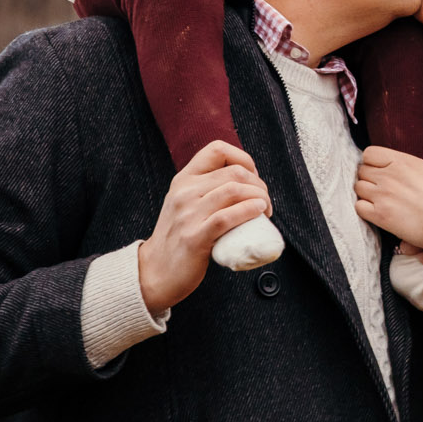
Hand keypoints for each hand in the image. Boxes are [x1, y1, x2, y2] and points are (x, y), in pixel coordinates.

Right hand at [138, 141, 272, 312]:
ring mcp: (188, 214)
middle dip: (259, 184)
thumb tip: (244, 182)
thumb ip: (205, 188)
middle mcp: (184, 192)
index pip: (217, 150)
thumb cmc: (178, 237)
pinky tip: (259, 213)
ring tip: (265, 209)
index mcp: (183, 179)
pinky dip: (250, 211)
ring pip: (234, 191)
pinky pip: (228, 217)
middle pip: (234, 172)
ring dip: (260, 197)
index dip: (243, 159)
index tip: (253, 177)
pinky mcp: (195, 237)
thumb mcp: (185, 203)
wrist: (156, 271)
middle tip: (265, 201)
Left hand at [355, 148, 422, 256]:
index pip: (370, 153)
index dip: (373, 161)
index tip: (381, 169)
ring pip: (358, 188)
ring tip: (377, 200)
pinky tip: (376, 213)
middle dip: (369, 178)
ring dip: (366, 193)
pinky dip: (364, 209)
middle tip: (380, 187)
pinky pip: (359, 208)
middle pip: (362, 171)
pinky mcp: (381, 217)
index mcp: (403, 162)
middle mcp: (389, 176)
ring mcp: (383, 196)